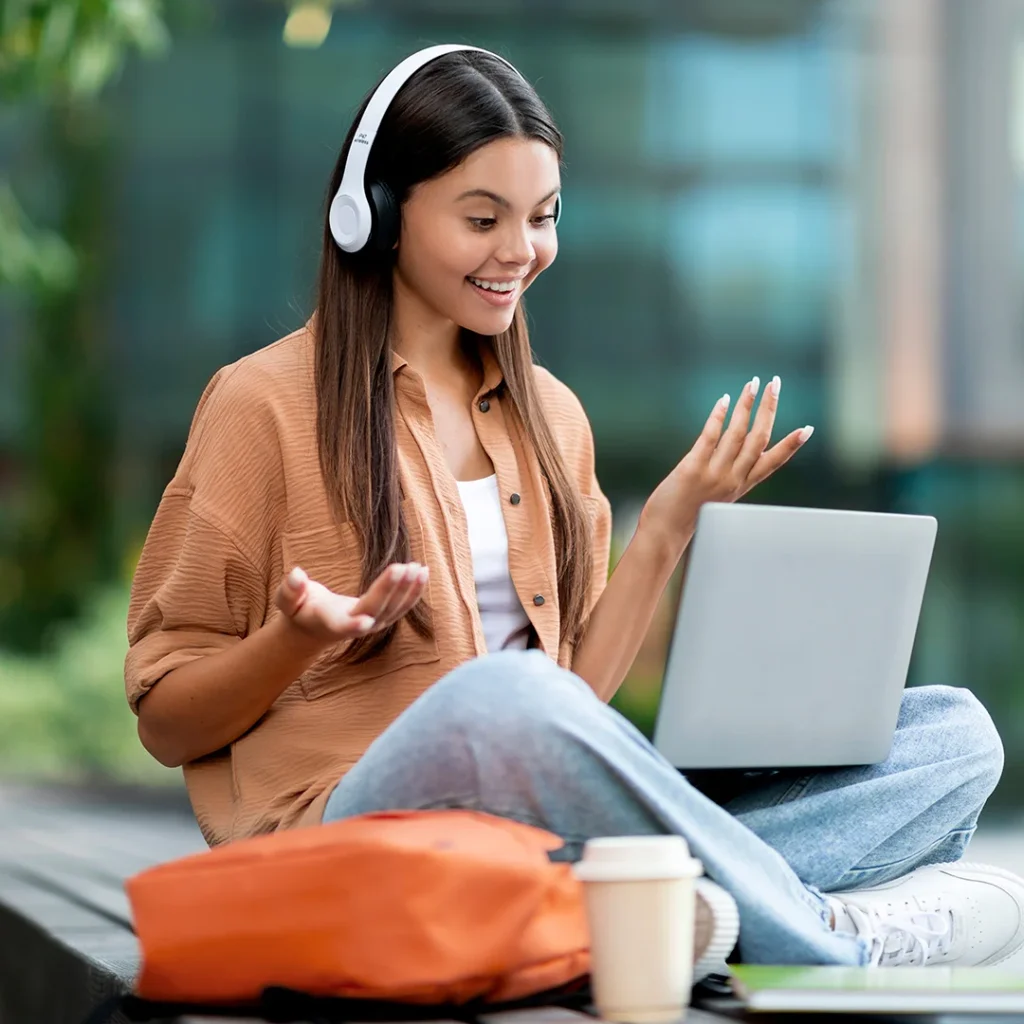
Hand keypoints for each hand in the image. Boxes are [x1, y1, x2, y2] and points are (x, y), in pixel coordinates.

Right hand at [274, 561, 428, 645]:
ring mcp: (372, 624)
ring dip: (408, 590)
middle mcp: (356, 627)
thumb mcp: (287, 601)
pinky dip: (413, 591)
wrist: (314, 626)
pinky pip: (402, 606)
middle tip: (402, 568)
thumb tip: (295, 574)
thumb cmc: (299, 610)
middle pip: (376, 610)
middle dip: (389, 590)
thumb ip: (289, 590)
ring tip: (418, 568)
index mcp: (331, 624)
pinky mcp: (383, 617)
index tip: (366, 622)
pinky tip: (422, 573)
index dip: (353, 625)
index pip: (343, 626)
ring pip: (394, 610)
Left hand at [639, 375, 812, 553]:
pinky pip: (710, 437)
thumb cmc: (686, 514)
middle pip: (759, 438)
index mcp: (741, 486)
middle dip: (769, 408)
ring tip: (753, 384)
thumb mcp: (716, 496)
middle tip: (776, 383)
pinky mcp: (693, 468)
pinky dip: (718, 416)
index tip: (808, 428)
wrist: (665, 534)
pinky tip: (723, 400)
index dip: (792, 445)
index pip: (773, 462)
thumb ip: (728, 476)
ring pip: (737, 433)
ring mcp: (714, 474)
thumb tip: (734, 454)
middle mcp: (733, 479)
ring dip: (746, 404)